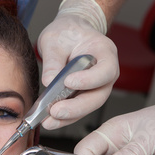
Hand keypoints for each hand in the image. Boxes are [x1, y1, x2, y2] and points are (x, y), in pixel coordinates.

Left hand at [37, 0, 117, 129]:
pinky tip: (49, 121)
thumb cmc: (66, 33)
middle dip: (76, 107)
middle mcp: (106, 73)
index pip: (106, 71)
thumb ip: (53, 60)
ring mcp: (97, 87)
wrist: (69, 34)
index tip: (68, 82)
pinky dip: (64, 118)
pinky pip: (78, 110)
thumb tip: (49, 83)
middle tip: (56, 111)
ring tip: (48, 121)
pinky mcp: (84, 96)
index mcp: (105, 53)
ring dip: (68, 117)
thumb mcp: (54, 39)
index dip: (89, 79)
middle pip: (98, 96)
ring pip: (88, 107)